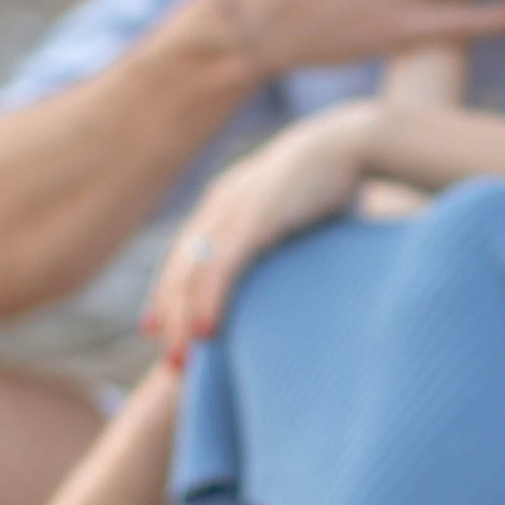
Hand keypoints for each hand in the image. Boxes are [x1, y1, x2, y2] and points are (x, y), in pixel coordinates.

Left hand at [143, 106, 377, 358]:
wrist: (350, 142)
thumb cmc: (332, 177)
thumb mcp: (292, 207)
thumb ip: (276, 233)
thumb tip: (285, 260)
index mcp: (225, 201)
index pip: (183, 255)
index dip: (165, 292)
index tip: (155, 330)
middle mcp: (219, 205)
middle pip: (181, 270)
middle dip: (170, 317)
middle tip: (170, 362)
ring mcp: (234, 210)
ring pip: (194, 273)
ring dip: (183, 319)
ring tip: (183, 360)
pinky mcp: (255, 218)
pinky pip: (223, 266)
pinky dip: (209, 300)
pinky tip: (205, 331)